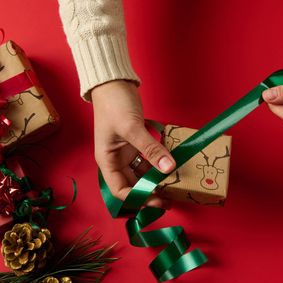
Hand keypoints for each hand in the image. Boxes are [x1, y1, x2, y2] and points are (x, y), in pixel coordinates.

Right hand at [91, 80, 175, 206]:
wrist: (113, 82)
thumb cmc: (114, 104)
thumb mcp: (132, 128)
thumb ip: (151, 150)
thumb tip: (169, 168)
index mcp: (108, 161)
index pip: (120, 190)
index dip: (138, 198)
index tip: (157, 199)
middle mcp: (116, 161)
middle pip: (133, 185)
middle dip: (150, 193)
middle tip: (170, 197)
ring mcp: (127, 153)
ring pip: (143, 174)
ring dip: (156, 180)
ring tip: (174, 185)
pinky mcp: (136, 144)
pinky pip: (149, 160)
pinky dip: (159, 165)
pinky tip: (172, 168)